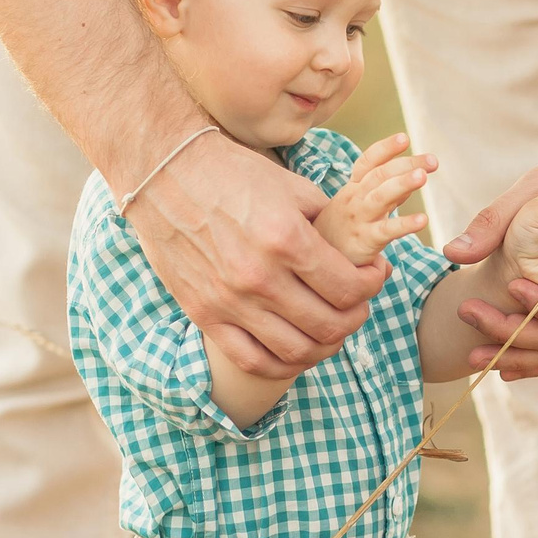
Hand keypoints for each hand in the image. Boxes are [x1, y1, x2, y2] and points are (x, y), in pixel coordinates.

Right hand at [126, 128, 383, 379]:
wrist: (163, 172)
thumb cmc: (232, 172)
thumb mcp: (292, 187)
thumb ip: (329, 223)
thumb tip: (360, 253)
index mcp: (286, 239)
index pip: (349, 288)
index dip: (372, 285)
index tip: (374, 275)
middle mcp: (258, 276)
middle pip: (329, 325)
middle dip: (356, 317)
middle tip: (358, 304)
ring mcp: (229, 300)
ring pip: (297, 351)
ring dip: (326, 346)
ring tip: (332, 327)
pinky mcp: (204, 314)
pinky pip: (252, 360)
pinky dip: (284, 365)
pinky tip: (297, 349)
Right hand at [315, 133, 435, 263]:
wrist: (315, 259)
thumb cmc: (344, 228)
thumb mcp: (361, 204)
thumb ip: (387, 189)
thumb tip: (413, 173)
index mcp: (354, 187)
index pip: (368, 162)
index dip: (385, 148)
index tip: (405, 138)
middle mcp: (355, 198)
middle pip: (380, 175)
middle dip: (406, 164)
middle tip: (432, 160)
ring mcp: (359, 219)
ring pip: (380, 197)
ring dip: (402, 184)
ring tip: (423, 176)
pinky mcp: (365, 240)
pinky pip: (386, 230)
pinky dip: (405, 224)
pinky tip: (423, 220)